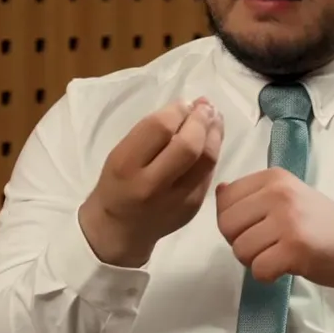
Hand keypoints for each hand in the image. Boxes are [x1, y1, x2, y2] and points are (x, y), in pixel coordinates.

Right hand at [79, 98, 223, 267]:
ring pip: (207, 160)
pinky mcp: (193, 207)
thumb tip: (188, 107)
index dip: (177, 110)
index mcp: (127, 166)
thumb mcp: (121, 153)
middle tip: (205, 107)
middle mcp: (152, 185)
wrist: (120, 229)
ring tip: (214, 118)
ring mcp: (176, 200)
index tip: (183, 103)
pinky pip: (209, 173)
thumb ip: (151, 132)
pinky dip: (213, 152)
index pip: (159, 128)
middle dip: (201, 121)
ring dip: (215, 133)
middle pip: (188, 146)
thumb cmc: (118, 183)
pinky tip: (211, 140)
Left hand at [215, 168, 333, 289]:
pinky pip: (258, 270)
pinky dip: (267, 276)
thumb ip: (253, 195)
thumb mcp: (289, 197)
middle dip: (241, 243)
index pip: (225, 199)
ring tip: (279, 255)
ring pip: (240, 250)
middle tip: (267, 246)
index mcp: (274, 177)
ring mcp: (287, 220)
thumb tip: (220, 191)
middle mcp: (279, 193)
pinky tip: (286, 267)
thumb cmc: (323, 225)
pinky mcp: (295, 248)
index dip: (233, 222)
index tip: (258, 228)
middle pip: (227, 226)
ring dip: (255, 261)